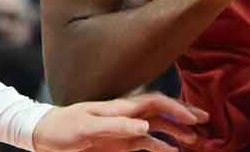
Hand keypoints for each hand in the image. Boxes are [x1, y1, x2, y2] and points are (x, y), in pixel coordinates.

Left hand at [32, 92, 208, 151]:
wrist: (42, 136)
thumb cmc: (62, 128)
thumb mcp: (87, 128)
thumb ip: (116, 127)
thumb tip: (146, 128)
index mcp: (118, 107)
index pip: (154, 103)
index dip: (176, 108)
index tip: (195, 117)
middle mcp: (124, 116)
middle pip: (160, 112)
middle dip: (183, 116)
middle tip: (206, 122)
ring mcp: (122, 129)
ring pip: (156, 128)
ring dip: (175, 132)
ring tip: (196, 141)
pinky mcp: (117, 144)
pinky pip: (144, 144)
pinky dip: (160, 147)